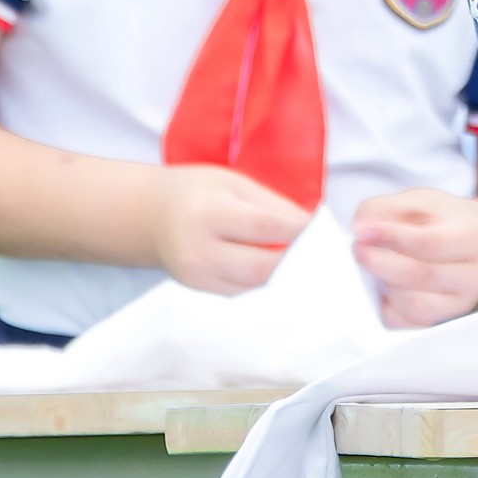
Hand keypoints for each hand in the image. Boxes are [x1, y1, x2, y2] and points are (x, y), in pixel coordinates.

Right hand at [152, 166, 309, 293]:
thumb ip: (274, 206)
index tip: (325, 230)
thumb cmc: (198, 192)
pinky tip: (282, 274)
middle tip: (322, 253)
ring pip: (256, 285)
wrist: (152, 217)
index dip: (300, 231)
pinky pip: (244, 294)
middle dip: (297, 261)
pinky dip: (266, 285)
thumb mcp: (235, 183)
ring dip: (285, 277)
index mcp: (208, 214)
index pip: (265, 228)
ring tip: (307, 264)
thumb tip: (312, 228)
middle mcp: (199, 251)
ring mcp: (198, 278)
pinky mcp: (201, 293)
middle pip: (263, 266)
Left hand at [351, 188, 477, 326]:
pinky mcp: (441, 321)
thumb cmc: (445, 220)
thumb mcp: (420, 200)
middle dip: (380, 263)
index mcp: (474, 238)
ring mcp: (460, 303)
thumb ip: (387, 208)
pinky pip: (405, 323)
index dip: (392, 238)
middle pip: (421, 276)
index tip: (363, 232)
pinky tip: (384, 285)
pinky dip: (386, 306)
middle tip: (358, 248)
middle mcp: (474, 276)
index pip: (431, 243)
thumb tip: (360, 228)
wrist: (473, 243)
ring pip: (414, 305)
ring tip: (376, 265)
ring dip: (385, 284)